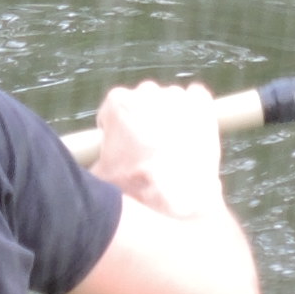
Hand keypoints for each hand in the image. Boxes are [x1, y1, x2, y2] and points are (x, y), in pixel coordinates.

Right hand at [90, 79, 227, 225]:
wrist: (177, 201)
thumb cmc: (135, 190)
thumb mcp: (99, 176)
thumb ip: (96, 158)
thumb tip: (93, 163)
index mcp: (118, 104)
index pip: (113, 110)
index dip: (117, 130)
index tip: (123, 147)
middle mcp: (146, 92)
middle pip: (142, 100)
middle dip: (143, 120)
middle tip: (147, 149)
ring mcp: (177, 97)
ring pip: (169, 99)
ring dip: (169, 115)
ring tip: (173, 145)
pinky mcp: (202, 105)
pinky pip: (197, 96)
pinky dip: (194, 108)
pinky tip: (192, 129)